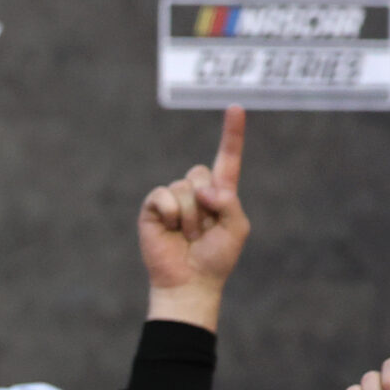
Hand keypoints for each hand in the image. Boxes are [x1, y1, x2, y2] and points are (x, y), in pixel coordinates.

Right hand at [138, 105, 248, 330]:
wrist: (190, 283)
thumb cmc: (216, 258)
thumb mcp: (237, 227)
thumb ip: (229, 201)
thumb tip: (201, 190)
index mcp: (220, 193)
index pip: (227, 158)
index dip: (231, 133)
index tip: (235, 107)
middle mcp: (196, 192)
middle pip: (201, 172)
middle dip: (206, 201)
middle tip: (202, 230)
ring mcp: (172, 200)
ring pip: (183, 187)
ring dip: (189, 215)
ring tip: (187, 236)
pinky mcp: (152, 209)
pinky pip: (162, 196)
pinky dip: (169, 213)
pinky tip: (169, 230)